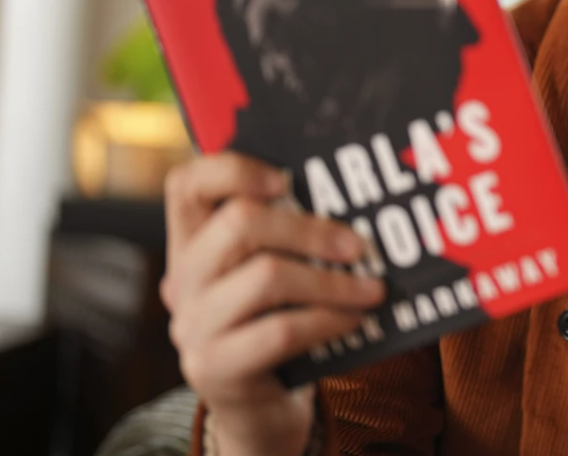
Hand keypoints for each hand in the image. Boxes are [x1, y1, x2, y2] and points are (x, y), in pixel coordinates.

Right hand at [161, 153, 385, 455]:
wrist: (258, 408)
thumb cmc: (276, 325)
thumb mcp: (273, 277)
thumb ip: (289, 240)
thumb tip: (358, 205)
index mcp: (191, 245)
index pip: (186, 184)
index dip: (233, 169)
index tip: (287, 178)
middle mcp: (184, 281)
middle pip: (239, 223)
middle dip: (310, 229)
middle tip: (359, 245)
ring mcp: (193, 326)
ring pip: (266, 277)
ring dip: (332, 281)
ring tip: (372, 289)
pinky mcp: (214, 368)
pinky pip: (280, 331)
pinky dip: (328, 320)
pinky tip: (356, 319)